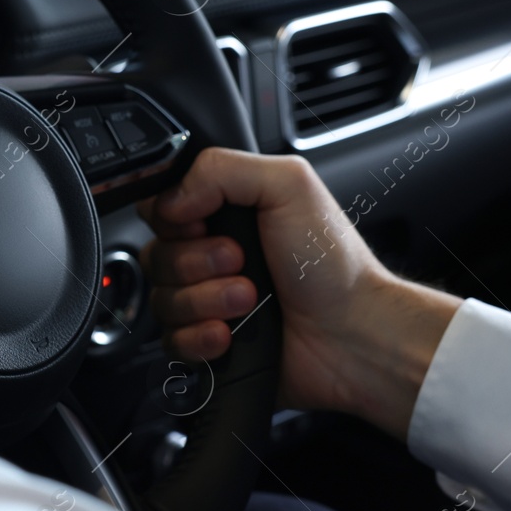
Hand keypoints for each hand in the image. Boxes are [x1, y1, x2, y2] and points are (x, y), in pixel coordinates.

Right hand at [138, 148, 461, 439]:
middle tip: (241, 262)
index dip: (175, 218)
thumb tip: (170, 198)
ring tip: (249, 300)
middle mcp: (211, 255)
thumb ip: (220, 168)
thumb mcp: (289, 184)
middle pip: (157, 254)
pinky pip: (171, 341)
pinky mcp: (206, 342)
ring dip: (206, 300)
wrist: (353, 335)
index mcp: (226, 212)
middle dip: (198, 262)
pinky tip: (230, 334)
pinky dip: (200, 337)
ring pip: (162, 300)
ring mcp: (208, 301)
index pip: (161, 207)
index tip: (205, 223)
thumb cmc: (333, 264)